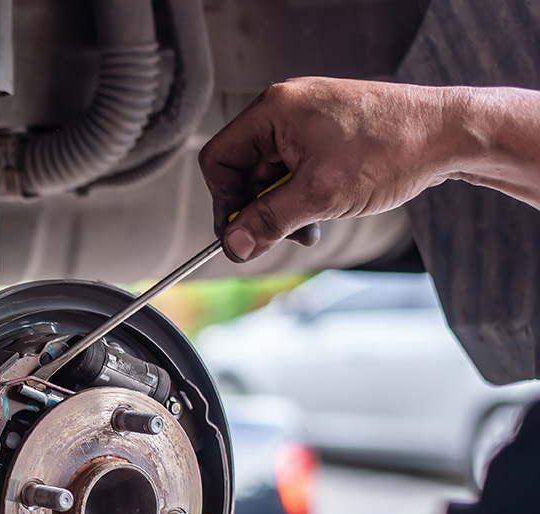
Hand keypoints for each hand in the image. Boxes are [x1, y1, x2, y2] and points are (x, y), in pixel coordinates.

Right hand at [200, 77, 462, 261]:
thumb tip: (234, 245)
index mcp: (274, 110)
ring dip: (285, 207)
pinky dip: (305, 195)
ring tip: (312, 224)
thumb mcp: (321, 195)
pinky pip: (297, 170)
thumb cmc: (395, 147)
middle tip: (283, 235)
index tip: (242, 234)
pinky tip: (326, 209)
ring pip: (272, 175)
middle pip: (245, 170)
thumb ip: (269, 221)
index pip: (219, 160)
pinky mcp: (327, 133)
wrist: (453, 133)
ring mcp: (308, 120)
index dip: (226, 202)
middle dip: (262, 208)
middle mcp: (286, 109)